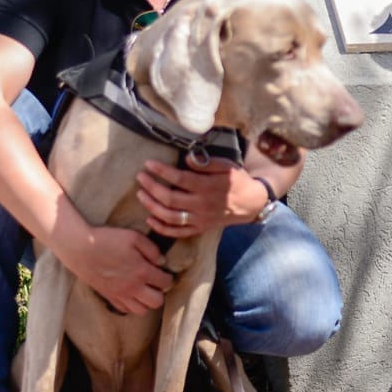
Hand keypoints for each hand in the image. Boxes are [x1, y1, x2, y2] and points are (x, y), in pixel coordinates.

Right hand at [59, 225, 173, 313]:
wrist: (80, 248)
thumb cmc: (108, 240)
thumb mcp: (134, 237)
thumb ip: (152, 250)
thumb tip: (161, 262)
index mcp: (142, 272)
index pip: (165, 283)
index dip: (168, 277)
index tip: (164, 271)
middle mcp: (132, 287)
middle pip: (157, 302)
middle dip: (161, 293)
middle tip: (156, 282)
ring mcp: (120, 294)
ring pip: (142, 311)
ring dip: (147, 301)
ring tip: (145, 289)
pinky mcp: (108, 296)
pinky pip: (125, 310)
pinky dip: (132, 305)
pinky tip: (131, 293)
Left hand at [135, 156, 270, 236]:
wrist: (251, 204)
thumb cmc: (238, 181)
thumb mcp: (227, 166)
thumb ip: (207, 163)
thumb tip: (187, 159)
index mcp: (208, 187)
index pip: (179, 179)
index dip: (161, 171)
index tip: (149, 163)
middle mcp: (201, 205)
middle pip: (170, 198)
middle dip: (151, 187)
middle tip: (140, 177)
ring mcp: (200, 219)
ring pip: (169, 216)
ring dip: (152, 206)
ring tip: (141, 195)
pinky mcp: (199, 228)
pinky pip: (177, 232)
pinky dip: (161, 227)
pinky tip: (150, 218)